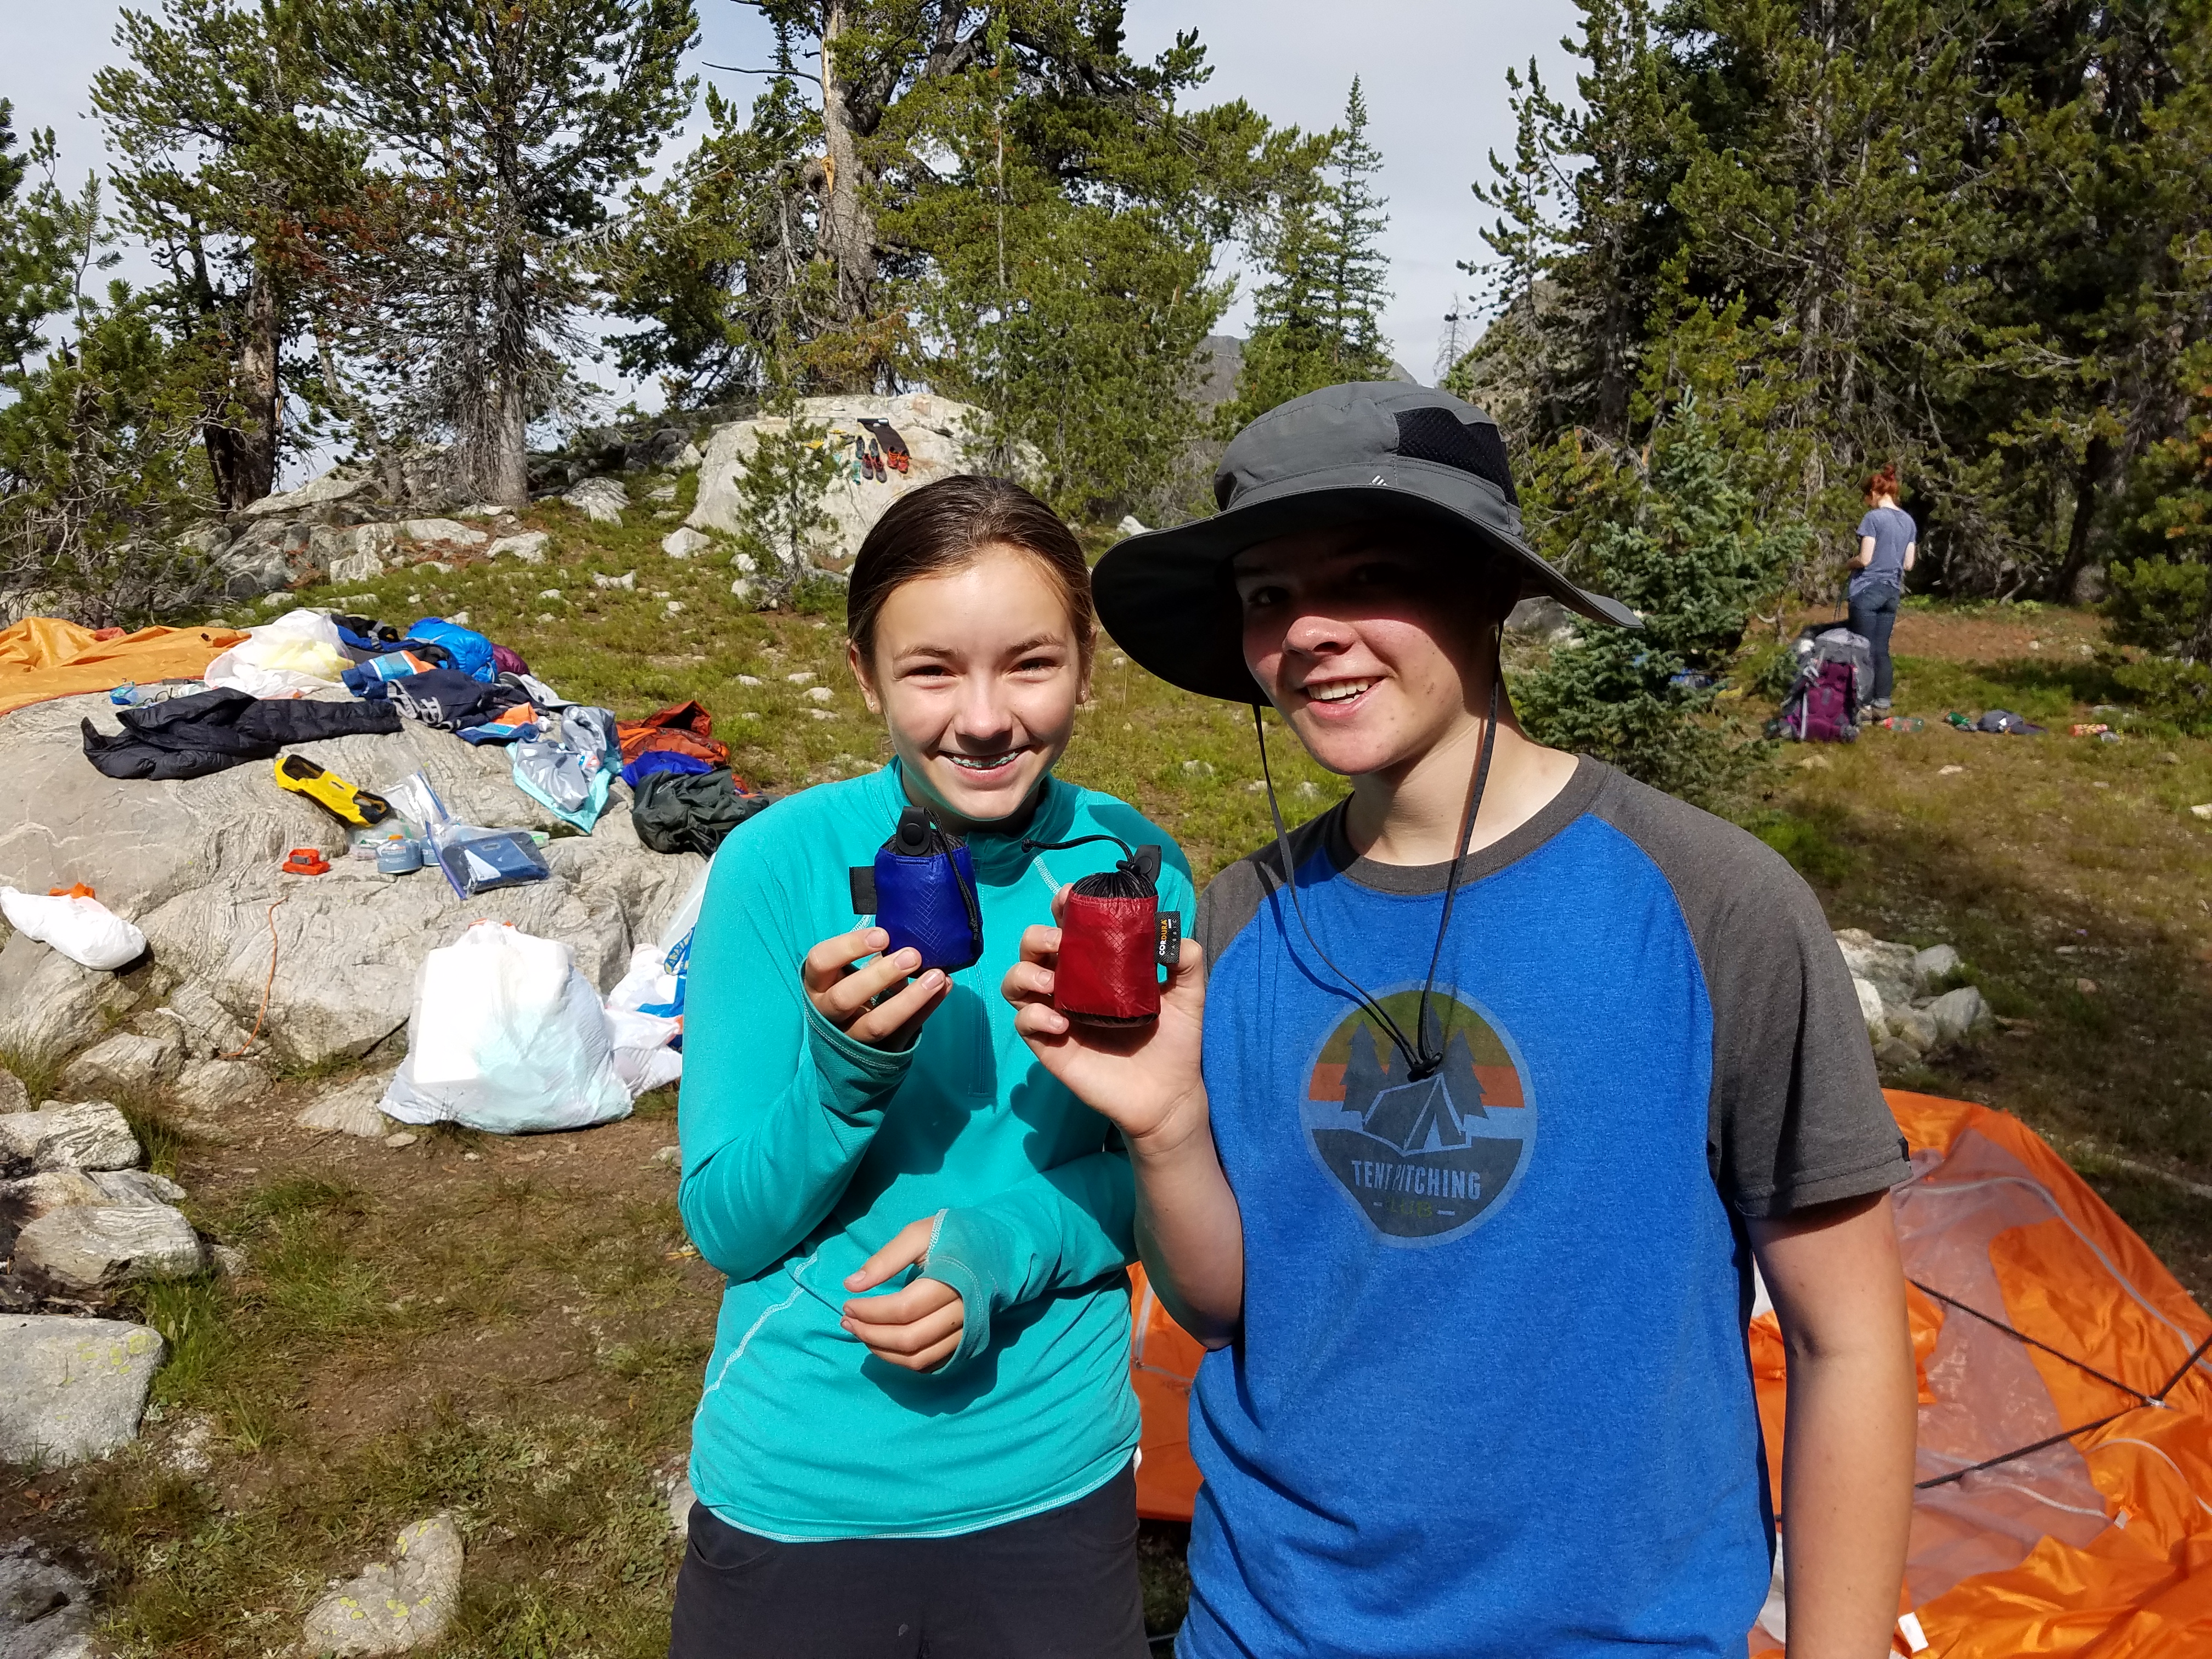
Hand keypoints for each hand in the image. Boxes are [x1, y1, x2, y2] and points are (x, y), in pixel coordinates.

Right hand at [804, 926, 949, 1049]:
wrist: (848, 1038)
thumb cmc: (851, 987)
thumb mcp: (849, 971)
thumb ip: (872, 956)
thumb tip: (904, 939)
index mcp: (817, 984)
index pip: (821, 961)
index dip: (849, 947)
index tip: (882, 936)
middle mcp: (827, 1012)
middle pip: (845, 997)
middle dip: (881, 975)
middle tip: (912, 956)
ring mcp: (851, 1037)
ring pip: (876, 1024)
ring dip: (909, 998)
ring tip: (936, 976)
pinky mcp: (879, 1052)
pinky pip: (905, 1032)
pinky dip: (927, 1008)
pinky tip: (944, 987)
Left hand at [841, 1217, 962, 1371]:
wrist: (1003, 1249)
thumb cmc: (958, 1235)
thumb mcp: (921, 1233)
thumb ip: (887, 1258)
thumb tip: (851, 1285)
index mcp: (951, 1282)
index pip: (903, 1309)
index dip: (870, 1311)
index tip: (847, 1302)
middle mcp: (962, 1313)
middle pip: (909, 1339)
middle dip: (870, 1334)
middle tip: (847, 1320)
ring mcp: (966, 1332)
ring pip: (919, 1358)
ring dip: (883, 1352)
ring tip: (860, 1334)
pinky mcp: (967, 1343)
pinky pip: (932, 1364)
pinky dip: (903, 1361)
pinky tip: (885, 1346)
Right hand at [1001, 890, 1208, 1154]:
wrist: (1169, 1094)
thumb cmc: (1175, 1040)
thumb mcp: (1190, 994)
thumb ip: (1187, 960)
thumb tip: (1173, 935)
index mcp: (1098, 964)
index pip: (1069, 925)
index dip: (1063, 905)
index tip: (1069, 897)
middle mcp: (1071, 983)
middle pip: (1032, 946)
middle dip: (1038, 936)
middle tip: (1061, 945)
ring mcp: (1056, 1013)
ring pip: (1016, 980)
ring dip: (1025, 973)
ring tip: (1052, 984)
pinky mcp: (1049, 1045)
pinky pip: (1023, 1022)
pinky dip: (1034, 1017)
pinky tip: (1062, 1026)